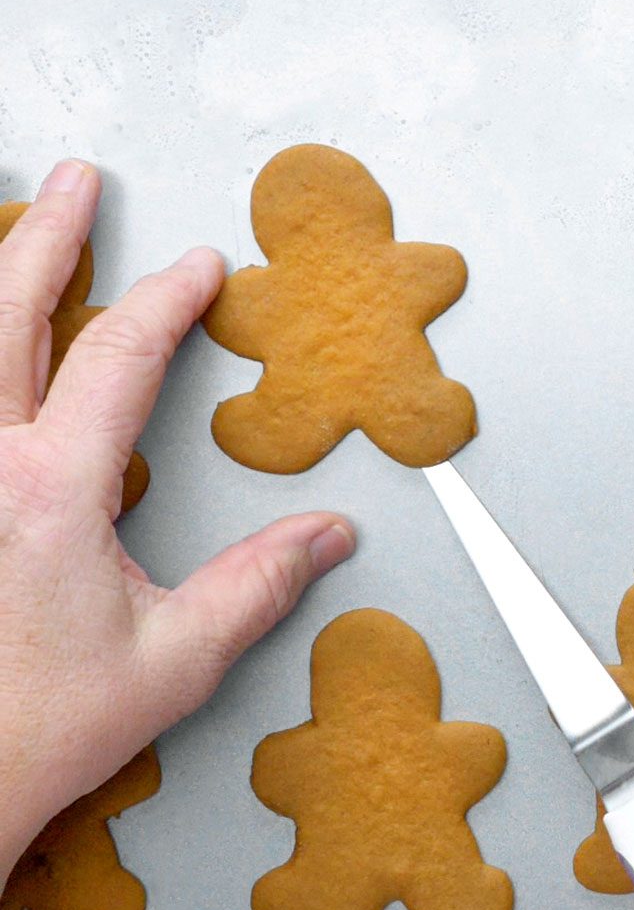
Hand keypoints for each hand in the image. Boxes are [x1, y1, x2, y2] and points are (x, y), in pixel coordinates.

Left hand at [0, 160, 354, 875]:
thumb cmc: (32, 726)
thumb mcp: (174, 657)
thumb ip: (257, 586)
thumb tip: (326, 537)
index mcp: (50, 488)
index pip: (117, 355)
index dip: (167, 300)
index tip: (197, 268)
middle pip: (7, 312)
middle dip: (50, 235)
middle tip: (77, 183)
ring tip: (14, 230)